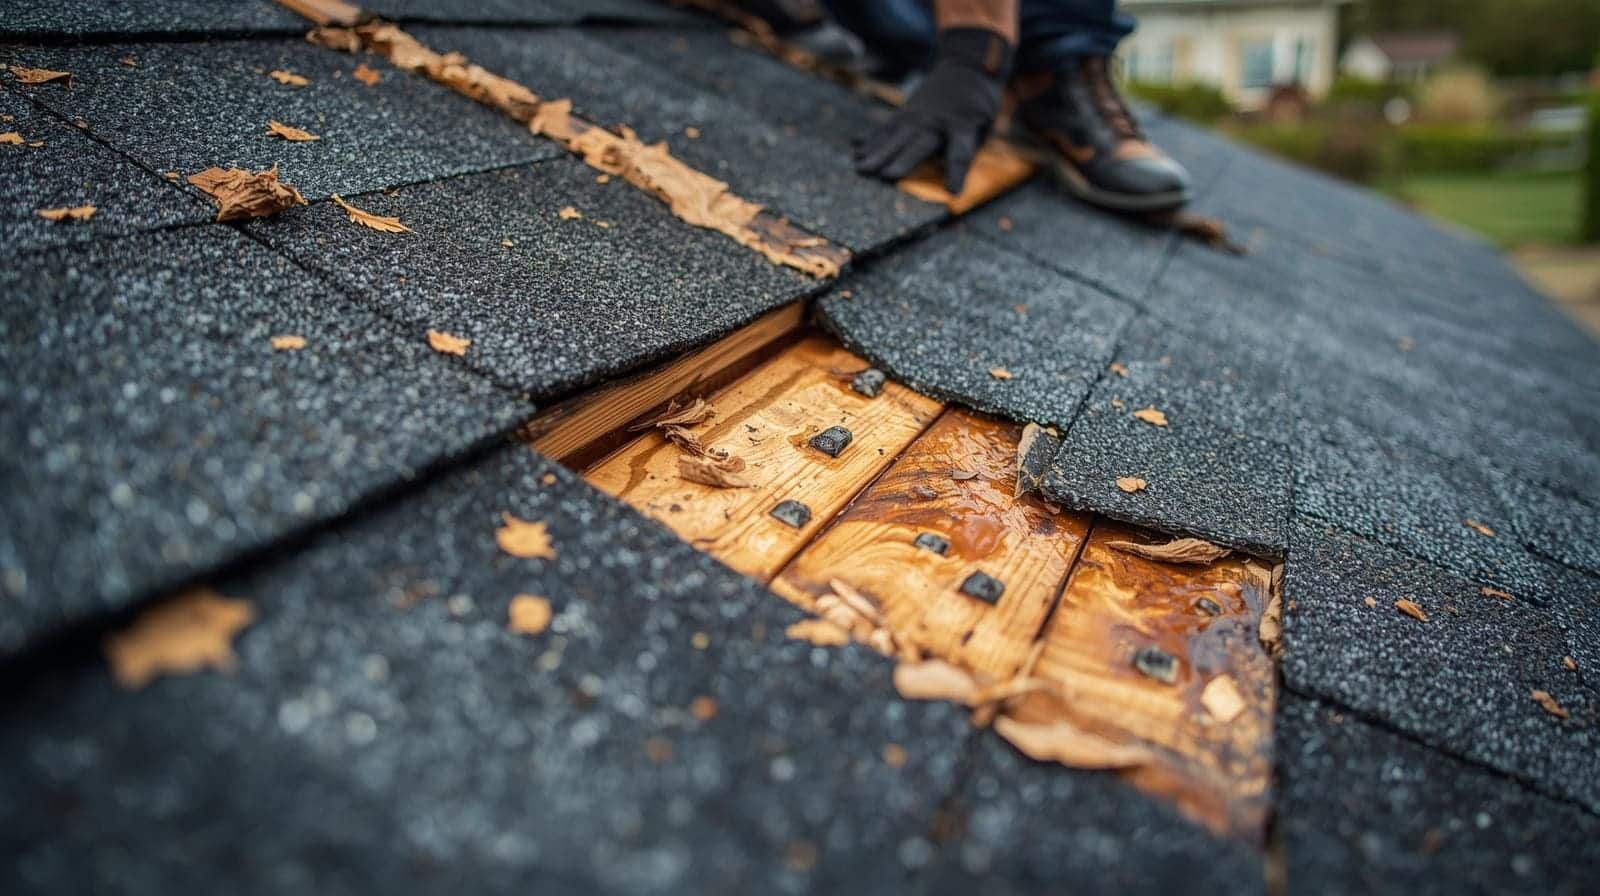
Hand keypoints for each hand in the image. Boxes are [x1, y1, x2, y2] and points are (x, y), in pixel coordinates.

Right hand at [854, 28, 1012, 193]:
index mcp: (963, 127)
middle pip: (918, 144)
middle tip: (884, 176)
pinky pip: (886, 127)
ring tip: (860, 168)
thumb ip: (966, 152)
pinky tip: (855, 149)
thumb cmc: (979, 107)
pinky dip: (871, 139)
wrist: (967, 64)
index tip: (952, 190)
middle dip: (902, 160)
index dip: (955, 172)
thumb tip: (947, 181)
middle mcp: (937, 121)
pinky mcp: (904, 112)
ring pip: (895, 136)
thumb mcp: (984, 127)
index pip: (960, 152)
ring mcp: (917, 115)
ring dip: (877, 153)